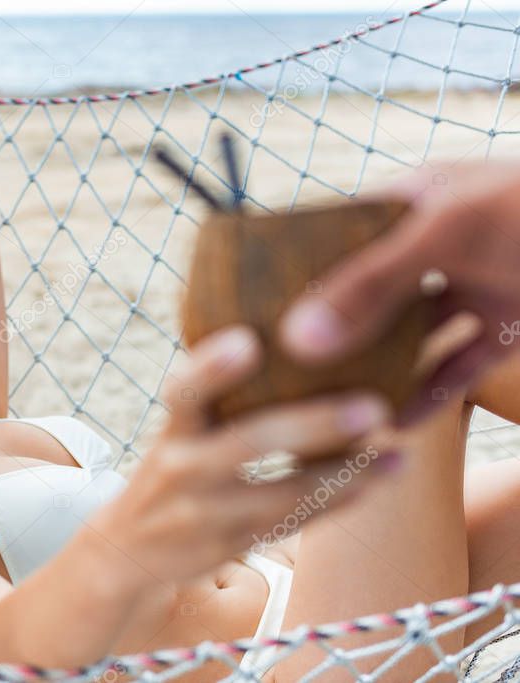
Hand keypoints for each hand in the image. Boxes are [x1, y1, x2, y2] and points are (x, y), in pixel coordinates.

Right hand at [86, 324, 396, 584]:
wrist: (128, 551)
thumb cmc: (171, 468)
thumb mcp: (177, 431)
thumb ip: (214, 393)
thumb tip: (293, 326)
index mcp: (171, 430)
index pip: (184, 392)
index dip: (211, 367)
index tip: (247, 340)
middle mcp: (182, 469)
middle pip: (249, 443)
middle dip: (313, 425)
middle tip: (373, 407)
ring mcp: (204, 514)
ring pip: (283, 493)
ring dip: (345, 474)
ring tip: (395, 455)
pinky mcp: (229, 547)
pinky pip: (291, 524)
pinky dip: (336, 503)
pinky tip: (375, 483)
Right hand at [277, 161, 519, 425]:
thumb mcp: (446, 235)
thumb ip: (372, 284)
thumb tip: (299, 337)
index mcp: (411, 202)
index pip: (334, 236)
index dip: (293, 271)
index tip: (250, 312)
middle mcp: (433, 246)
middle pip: (365, 294)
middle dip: (328, 331)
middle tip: (278, 369)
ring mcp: (469, 286)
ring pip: (406, 337)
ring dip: (373, 371)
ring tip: (326, 407)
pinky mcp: (505, 326)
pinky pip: (456, 368)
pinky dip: (428, 396)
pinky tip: (393, 426)